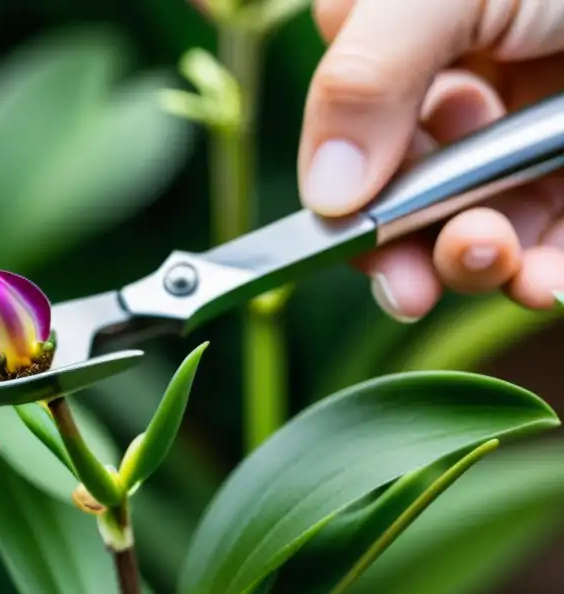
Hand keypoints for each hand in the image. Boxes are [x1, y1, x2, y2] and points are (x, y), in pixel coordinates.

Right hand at [300, 0, 563, 321]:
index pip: (349, 132)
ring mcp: (531, 134)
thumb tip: (328, 194)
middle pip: (410, 192)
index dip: (345, 192)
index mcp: (408, 35)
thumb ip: (368, 79)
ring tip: (495, 259)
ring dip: (477, 261)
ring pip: (480, 224)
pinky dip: (546, 273)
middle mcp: (466, 84)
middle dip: (410, 245)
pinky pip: (557, 242)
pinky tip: (545, 282)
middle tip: (412, 283)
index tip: (354, 237)